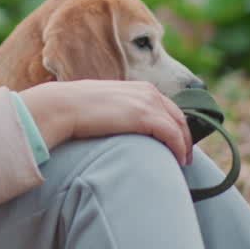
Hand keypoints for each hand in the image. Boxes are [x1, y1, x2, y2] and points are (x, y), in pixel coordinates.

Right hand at [19, 80, 192, 164]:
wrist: (64, 106)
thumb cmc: (77, 107)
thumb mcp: (106, 104)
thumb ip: (121, 110)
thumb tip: (121, 124)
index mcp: (140, 87)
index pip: (168, 107)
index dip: (176, 125)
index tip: (176, 142)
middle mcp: (148, 92)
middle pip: (178, 117)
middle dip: (185, 137)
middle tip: (184, 155)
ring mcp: (148, 103)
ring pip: (179, 127)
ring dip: (184, 146)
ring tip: (181, 161)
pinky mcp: (146, 117)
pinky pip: (173, 136)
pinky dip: (178, 149)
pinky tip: (176, 160)